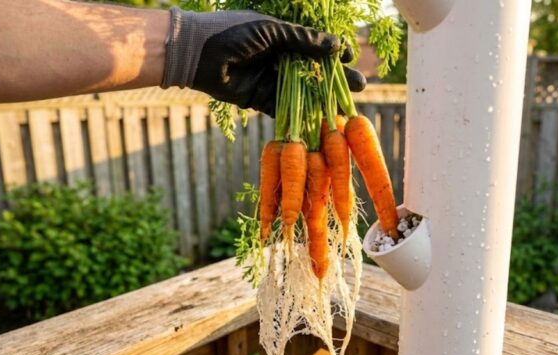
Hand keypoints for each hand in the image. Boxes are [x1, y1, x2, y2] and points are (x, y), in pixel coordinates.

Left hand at [161, 8, 365, 116]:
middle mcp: (279, 59)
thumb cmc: (232, 33)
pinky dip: (302, 115)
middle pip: (315, 70)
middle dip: (336, 78)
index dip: (334, 52)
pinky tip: (323, 120)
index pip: (315, 45)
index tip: (350, 58)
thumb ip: (303, 39)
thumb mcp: (271, 31)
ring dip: (324, 99)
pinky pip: (285, 109)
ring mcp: (271, 80)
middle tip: (361, 86)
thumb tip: (336, 46)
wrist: (196, 54)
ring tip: (347, 106)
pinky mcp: (260, 99)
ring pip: (304, 91)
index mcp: (282, 37)